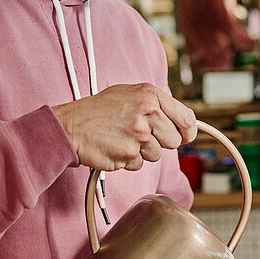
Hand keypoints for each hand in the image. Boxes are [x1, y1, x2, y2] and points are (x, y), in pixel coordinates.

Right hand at [51, 84, 195, 170]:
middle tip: (138, 135)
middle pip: (174, 140)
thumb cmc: (98, 110)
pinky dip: (128, 160)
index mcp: (150, 95)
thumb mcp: (129, 94)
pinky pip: (139, 164)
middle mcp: (148, 112)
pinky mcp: (129, 153)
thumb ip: (156, 104)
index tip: (186, 136)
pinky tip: (114, 147)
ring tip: (122, 138)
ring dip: (141, 152)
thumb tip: (183, 121)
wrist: (70, 126)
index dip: (189, 131)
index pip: (186, 117)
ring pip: (156, 155)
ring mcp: (139, 134)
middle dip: (160, 142)